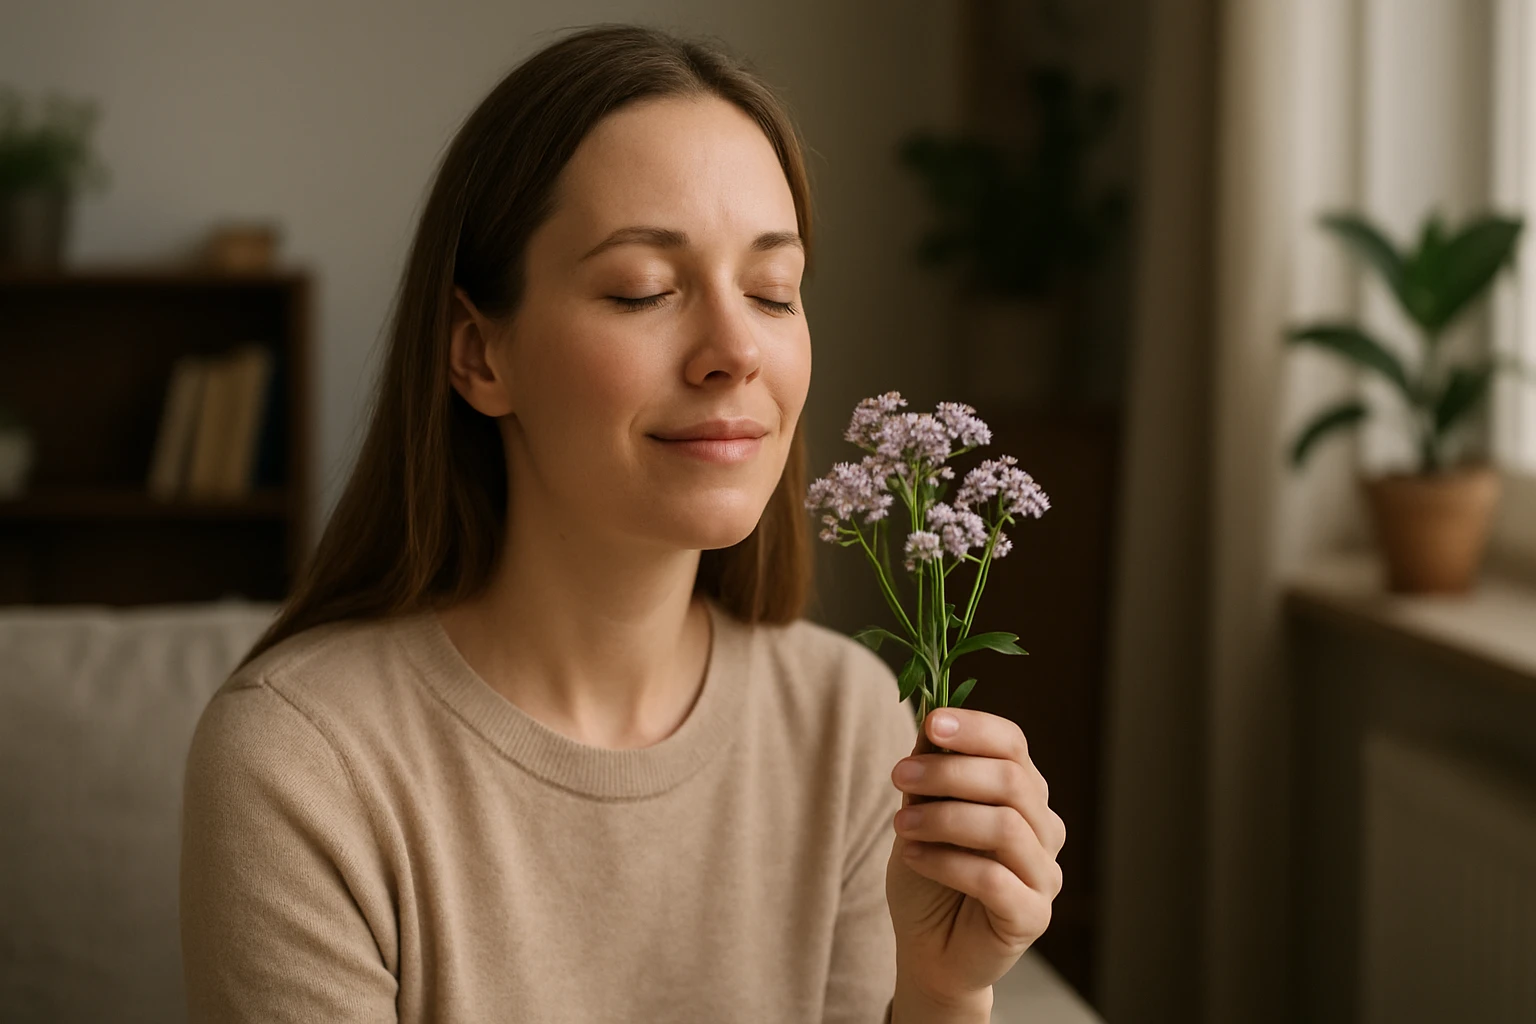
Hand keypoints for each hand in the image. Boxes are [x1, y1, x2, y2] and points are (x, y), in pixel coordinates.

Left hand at [885, 708, 1065, 1007]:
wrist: (928, 949)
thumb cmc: (929, 873)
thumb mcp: (920, 811)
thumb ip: (931, 769)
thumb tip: (929, 719)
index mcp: (1022, 794)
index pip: (1013, 744)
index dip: (974, 729)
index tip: (931, 723)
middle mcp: (1044, 829)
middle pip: (1010, 780)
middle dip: (948, 772)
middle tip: (899, 775)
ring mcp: (1045, 874)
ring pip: (1004, 826)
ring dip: (943, 818)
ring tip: (900, 824)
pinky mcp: (1033, 916)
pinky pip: (995, 879)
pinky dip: (947, 862)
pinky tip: (914, 857)